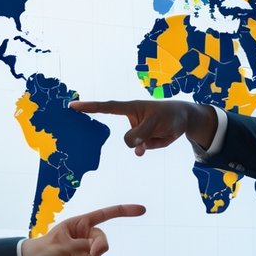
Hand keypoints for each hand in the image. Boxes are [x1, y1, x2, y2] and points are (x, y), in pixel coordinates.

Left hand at [21, 204, 145, 255]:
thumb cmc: (43, 249)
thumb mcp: (61, 245)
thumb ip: (80, 246)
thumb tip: (96, 252)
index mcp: (80, 224)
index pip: (106, 214)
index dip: (124, 211)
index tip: (141, 210)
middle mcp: (85, 237)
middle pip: (103, 242)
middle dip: (99, 251)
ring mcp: (84, 252)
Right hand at [69, 99, 217, 155]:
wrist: (183, 120)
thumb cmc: (170, 115)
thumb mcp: (158, 122)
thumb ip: (142, 133)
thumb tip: (130, 145)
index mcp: (131, 108)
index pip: (107, 108)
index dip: (90, 107)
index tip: (73, 106)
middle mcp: (130, 119)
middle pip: (127, 136)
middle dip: (140, 138)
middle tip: (156, 128)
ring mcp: (136, 131)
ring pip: (136, 145)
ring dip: (150, 142)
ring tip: (162, 130)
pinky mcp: (142, 142)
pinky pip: (142, 149)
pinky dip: (151, 147)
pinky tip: (158, 140)